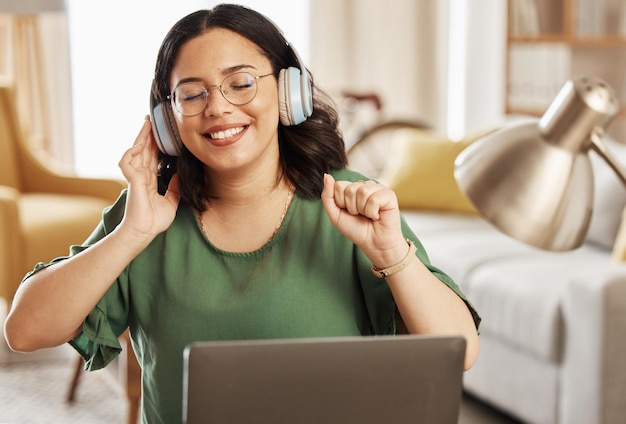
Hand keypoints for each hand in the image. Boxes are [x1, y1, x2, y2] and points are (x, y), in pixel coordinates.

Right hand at [117, 117, 180, 237]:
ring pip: (135, 152)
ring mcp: (135, 177)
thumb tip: (180, 174)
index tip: (161, 134)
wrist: (144, 232)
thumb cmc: (154, 221)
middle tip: (152, 120)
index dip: (155, 145)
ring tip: (147, 124)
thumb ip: (175, 187)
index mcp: (149, 180)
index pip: (152, 157)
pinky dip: (132, 152)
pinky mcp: (131, 181)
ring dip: (140, 137)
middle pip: (144, 150)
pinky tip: (140, 145)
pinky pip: (127, 162)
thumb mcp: (171, 201)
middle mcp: (141, 176)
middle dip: (147, 135)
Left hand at [321, 173, 405, 265]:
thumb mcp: (335, 214)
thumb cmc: (356, 229)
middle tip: (360, 215)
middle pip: (350, 189)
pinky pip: (374, 199)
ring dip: (363, 210)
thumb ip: (328, 196)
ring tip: (369, 216)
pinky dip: (373, 212)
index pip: (339, 185)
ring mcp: (378, 189)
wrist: (373, 244)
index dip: (341, 203)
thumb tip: (327, 176)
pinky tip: (377, 216)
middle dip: (352, 207)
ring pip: (362, 192)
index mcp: (352, 188)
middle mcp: (365, 185)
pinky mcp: (389, 195)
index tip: (349, 212)